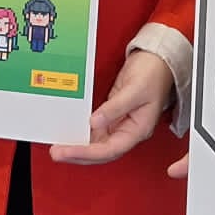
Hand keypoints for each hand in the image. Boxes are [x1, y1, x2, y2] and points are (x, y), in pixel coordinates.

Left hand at [52, 51, 172, 165]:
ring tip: (59, 147)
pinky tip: (70, 133)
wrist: (157, 59)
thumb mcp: (135, 90)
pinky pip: (95, 130)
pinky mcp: (112, 115)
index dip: (87, 153)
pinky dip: (82, 133)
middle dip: (78, 154)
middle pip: (101, 152)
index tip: (67, 151)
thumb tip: (94, 122)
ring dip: (78, 146)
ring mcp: (119, 124)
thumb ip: (114, 108)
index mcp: (138, 130)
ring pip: (97, 143)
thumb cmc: (153, 74)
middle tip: (57, 153)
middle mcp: (128, 131)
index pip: (110, 149)